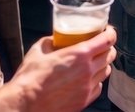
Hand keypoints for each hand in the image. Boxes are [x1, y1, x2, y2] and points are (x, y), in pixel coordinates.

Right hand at [0, 27, 116, 111]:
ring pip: (106, 72)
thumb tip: (55, 38)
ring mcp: (87, 88)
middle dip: (107, 48)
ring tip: (93, 63)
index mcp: (80, 55)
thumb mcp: (38, 50)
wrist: (24, 105)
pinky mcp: (83, 101)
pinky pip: (98, 88)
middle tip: (100, 46)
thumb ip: (51, 41)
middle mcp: (88, 71)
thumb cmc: (29, 79)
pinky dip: (96, 82)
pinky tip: (86, 79)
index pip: (107, 39)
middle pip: (110, 55)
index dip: (110, 32)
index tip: (107, 30)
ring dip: (102, 65)